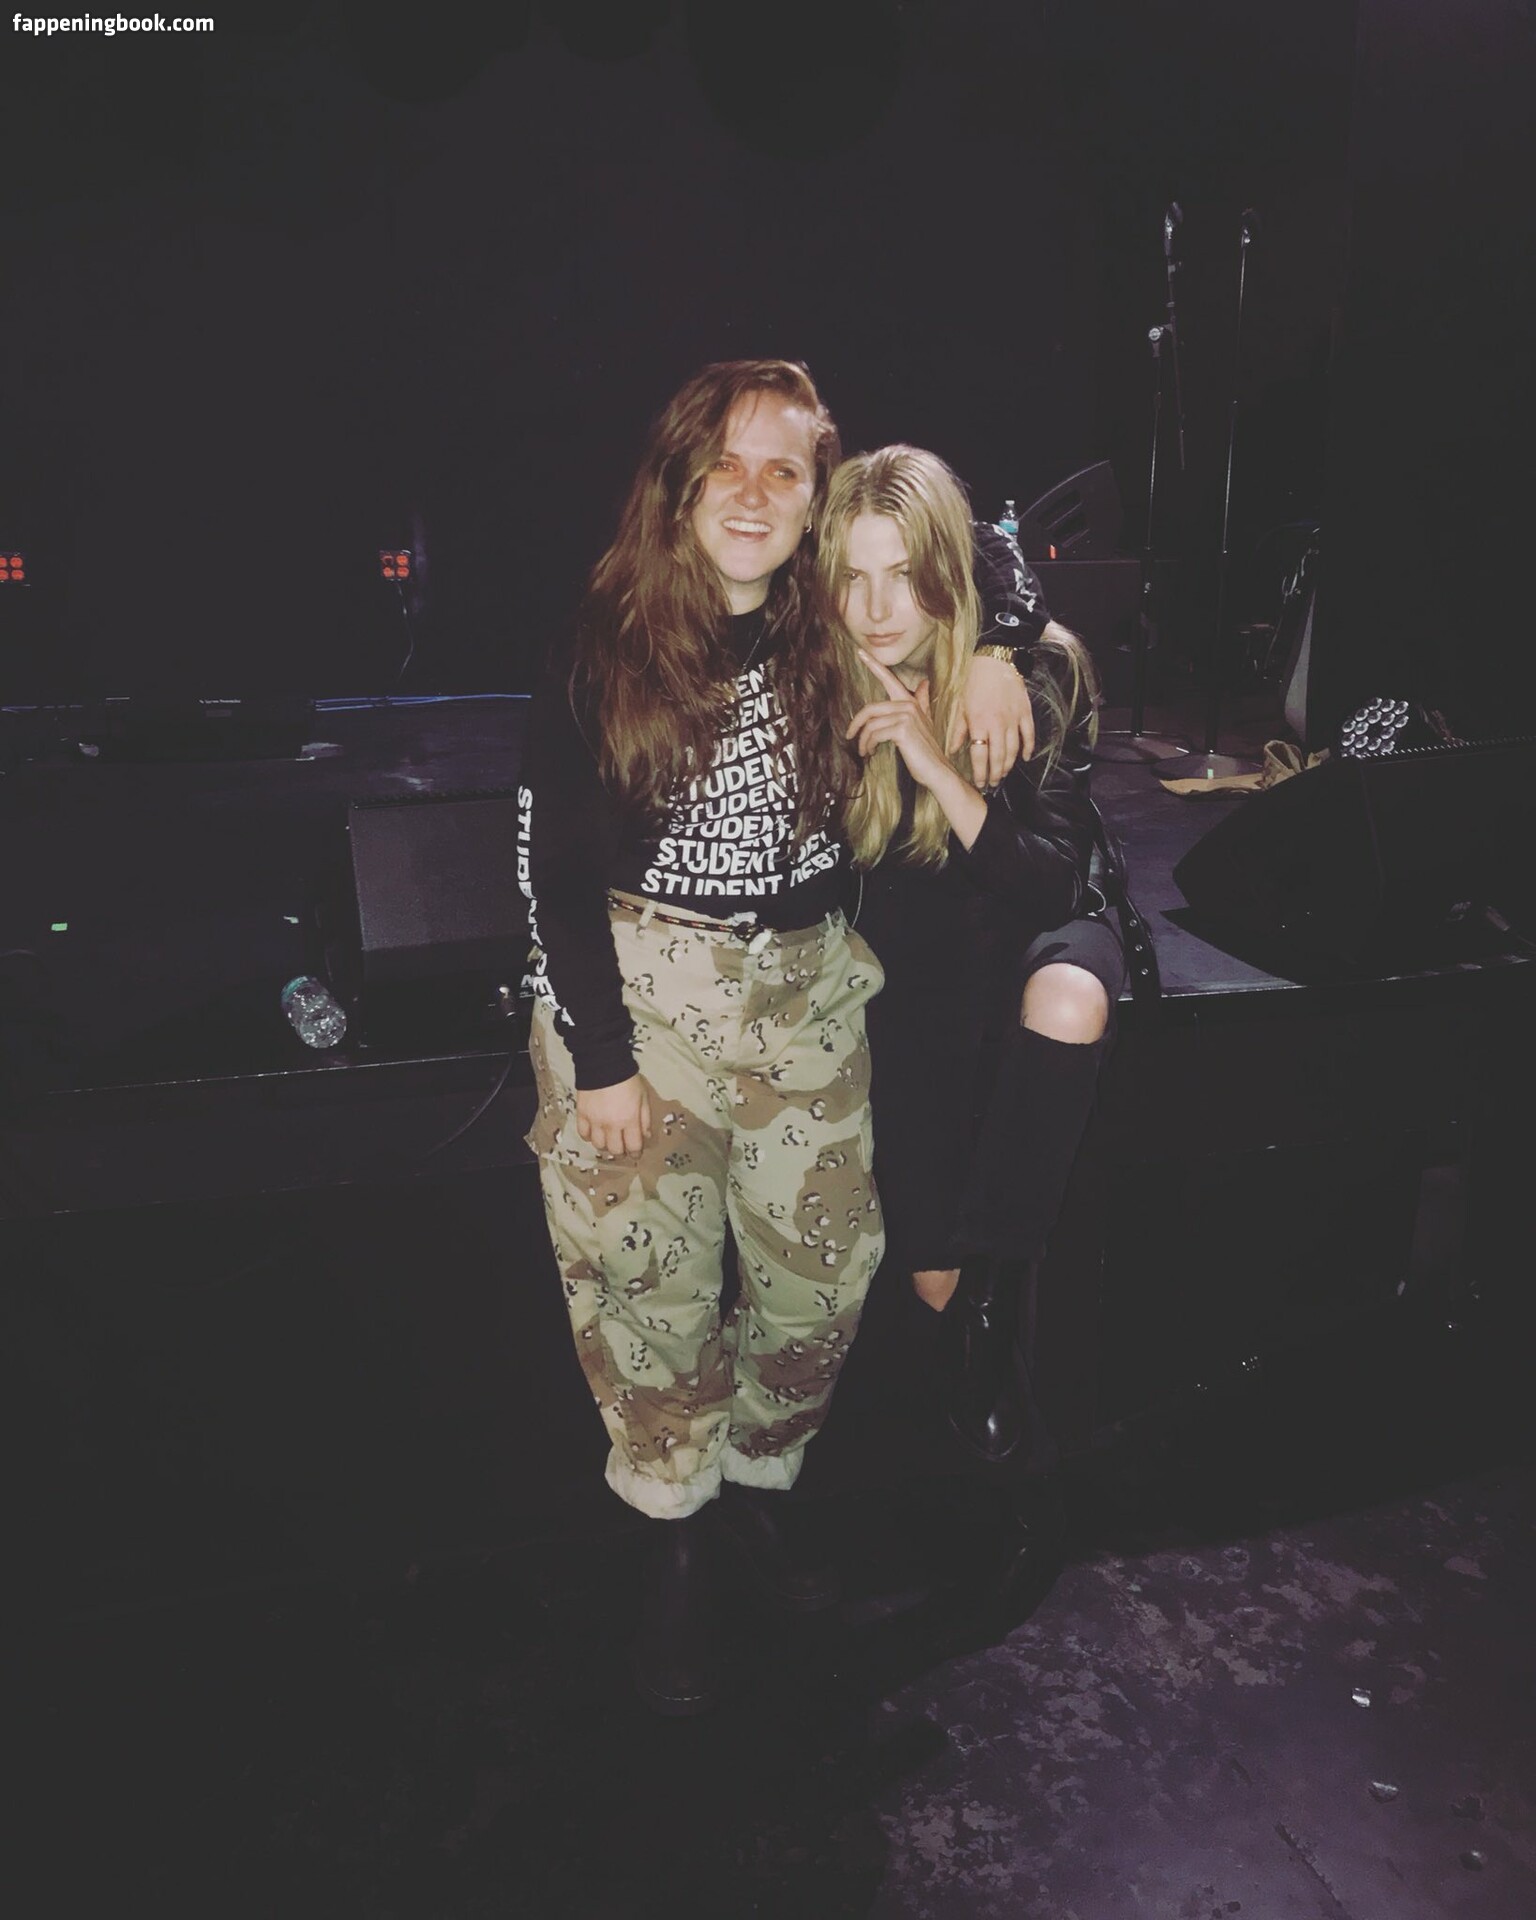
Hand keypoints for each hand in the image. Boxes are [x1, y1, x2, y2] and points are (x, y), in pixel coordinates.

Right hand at [576, 1075, 651, 1158]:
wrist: (604, 1064)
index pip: (633, 1146)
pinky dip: (589, 1137)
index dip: (636, 1153)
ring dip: (605, 1145)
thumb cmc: (627, 1080)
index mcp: (629, 1120)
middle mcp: (611, 1125)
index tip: (636, 1153)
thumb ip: (645, 1119)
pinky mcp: (582, 1115)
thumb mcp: (643, 1097)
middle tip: (622, 1148)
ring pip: (598, 1145)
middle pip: (615, 1150)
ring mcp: (595, 1121)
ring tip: (608, 1140)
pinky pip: (583, 1134)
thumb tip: (645, 1136)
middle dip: (621, 1152)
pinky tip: (594, 1132)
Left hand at [847, 653, 955, 791]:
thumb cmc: (926, 751)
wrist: (937, 770)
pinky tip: (871, 752)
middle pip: (870, 708)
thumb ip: (922, 702)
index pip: (889, 679)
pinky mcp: (902, 730)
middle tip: (849, 735)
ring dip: (863, 741)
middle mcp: (909, 705)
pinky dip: (868, 745)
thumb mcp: (925, 723)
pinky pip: (874, 734)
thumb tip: (925, 683)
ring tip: (864, 751)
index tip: (860, 652)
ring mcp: (906, 716)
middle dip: (856, 723)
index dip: (874, 665)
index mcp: (911, 702)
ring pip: (871, 724)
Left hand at [951, 653, 1034, 787]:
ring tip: (1003, 774)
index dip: (979, 772)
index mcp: (978, 723)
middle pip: (998, 757)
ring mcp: (1013, 719)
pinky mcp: (1025, 712)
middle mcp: (997, 724)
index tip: (979, 782)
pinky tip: (1025, 758)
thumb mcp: (960, 705)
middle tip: (992, 784)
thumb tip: (952, 750)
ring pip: (1013, 750)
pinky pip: (1029, 735)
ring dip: (1009, 765)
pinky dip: (1028, 748)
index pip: (979, 755)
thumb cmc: (974, 680)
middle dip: (995, 774)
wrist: (995, 659)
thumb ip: (958, 730)